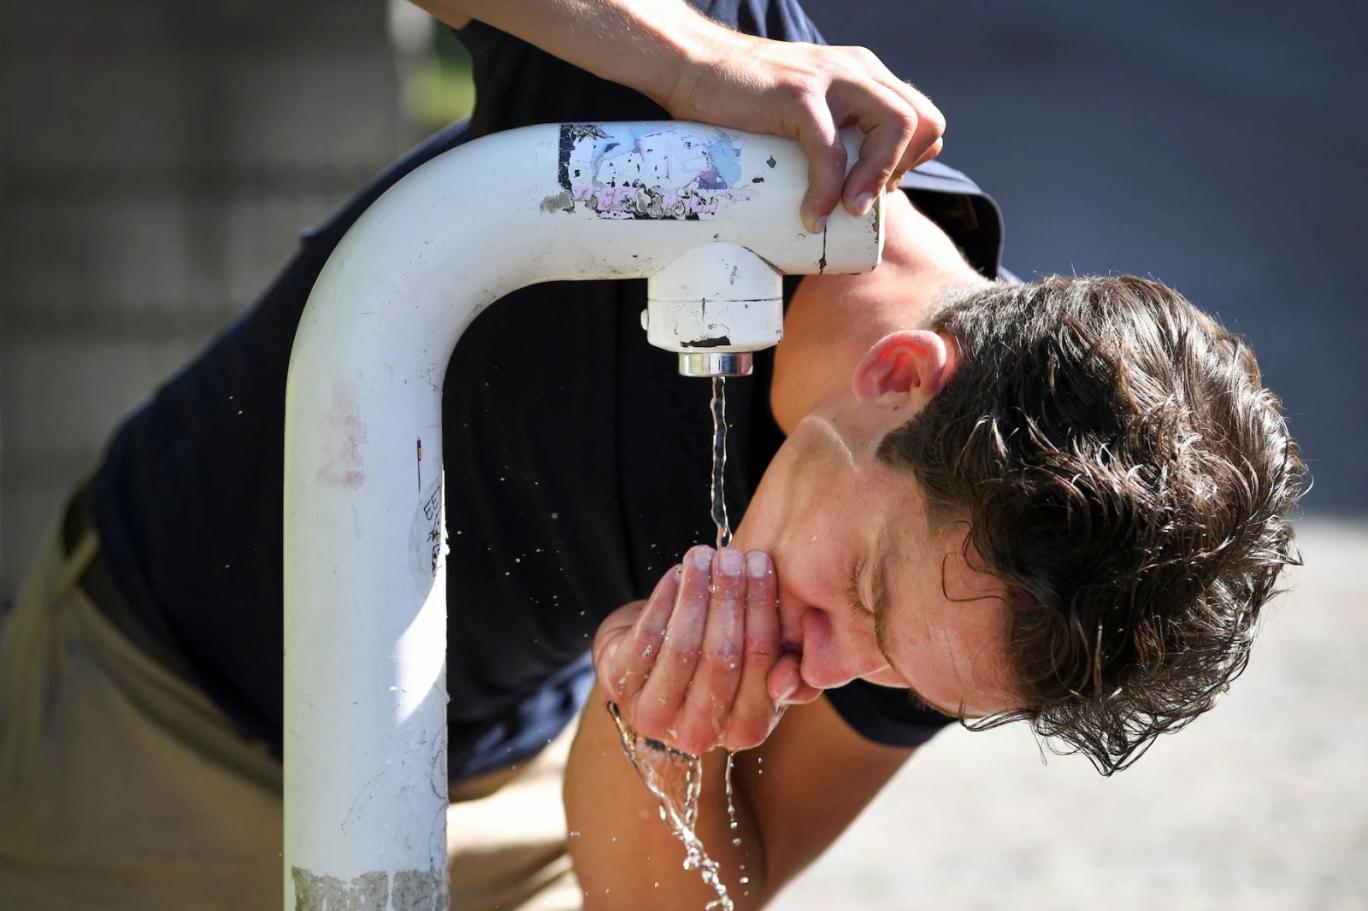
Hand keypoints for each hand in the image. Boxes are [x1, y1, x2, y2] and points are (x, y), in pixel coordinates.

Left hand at [592, 545, 810, 754]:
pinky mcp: (619, 688)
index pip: (762, 667)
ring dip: (696, 595)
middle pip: (722, 658)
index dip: (763, 612)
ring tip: (704, 556)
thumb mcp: (761, 668)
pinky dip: (663, 601)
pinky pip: (646, 639)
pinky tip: (676, 573)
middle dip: (731, 599)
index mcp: (746, 731)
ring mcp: (655, 717)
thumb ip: (790, 669)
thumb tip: (793, 670)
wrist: (653, 661)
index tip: (763, 567)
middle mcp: (700, 735)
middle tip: (734, 557)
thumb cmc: (719, 662)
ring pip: (684, 648)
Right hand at [665, 33, 945, 233]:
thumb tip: (842, 192)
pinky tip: (811, 215)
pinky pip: (832, 150)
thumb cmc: (744, 103)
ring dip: (876, 179)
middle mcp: (859, 70)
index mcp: (866, 75)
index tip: (874, 190)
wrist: (693, 69)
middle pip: (923, 122)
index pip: (924, 119)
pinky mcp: (799, 96)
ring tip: (846, 212)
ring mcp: (832, 78)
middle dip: (903, 171)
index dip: (910, 162)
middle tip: (861, 203)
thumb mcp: (805, 111)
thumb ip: (833, 131)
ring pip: (895, 127)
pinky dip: (826, 191)